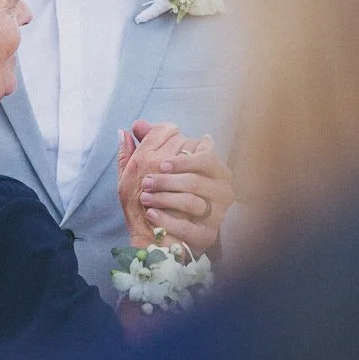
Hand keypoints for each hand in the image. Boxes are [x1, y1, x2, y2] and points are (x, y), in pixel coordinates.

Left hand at [122, 120, 233, 258]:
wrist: (167, 231)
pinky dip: (168, 221)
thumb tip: (135, 124)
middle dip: (168, 181)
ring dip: (165, 199)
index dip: (183, 159)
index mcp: (215, 169)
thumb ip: (150, 143)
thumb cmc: (163, 191)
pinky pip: (189, 228)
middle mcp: (222, 189)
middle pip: (196, 180)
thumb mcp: (156, 165)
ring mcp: (217, 214)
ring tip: (145, 198)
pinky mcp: (207, 235)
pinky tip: (151, 215)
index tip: (161, 164)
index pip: (205, 156)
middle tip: (146, 182)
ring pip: (192, 203)